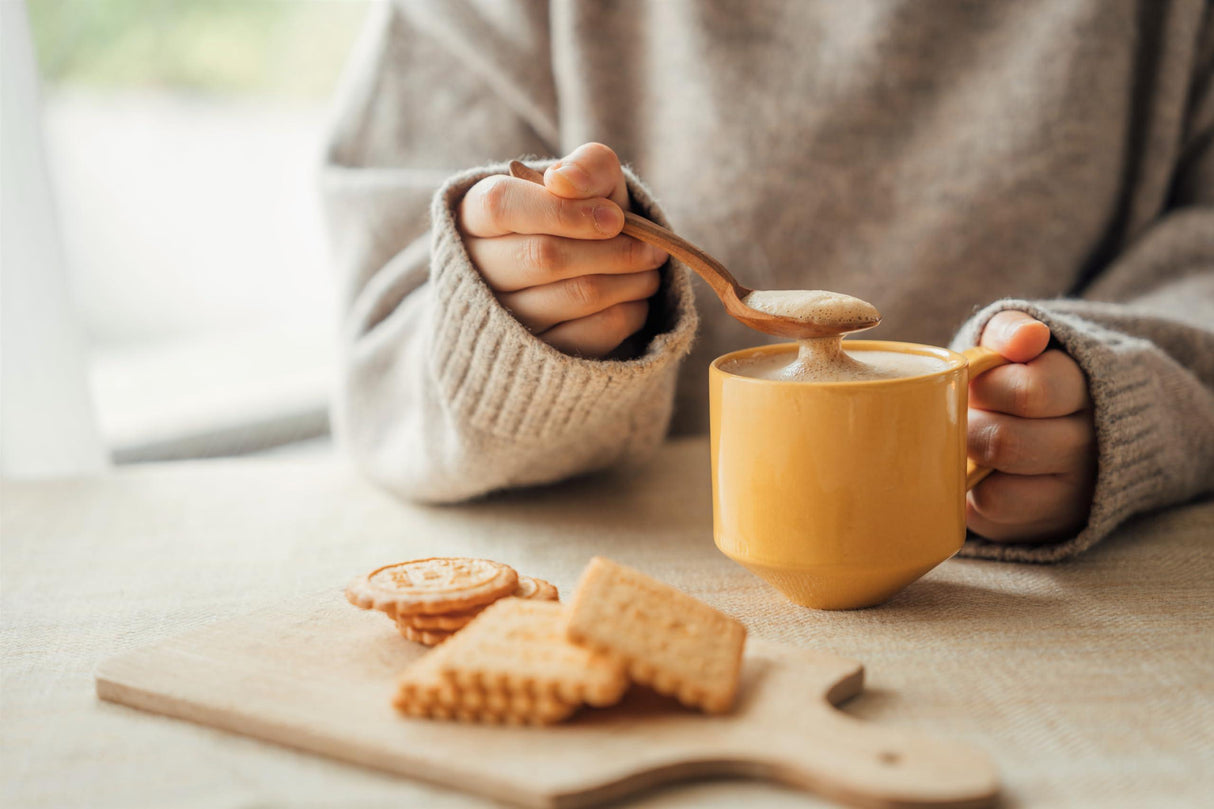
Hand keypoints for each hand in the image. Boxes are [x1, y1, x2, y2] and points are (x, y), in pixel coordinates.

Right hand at [457, 143, 667, 357]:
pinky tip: (635, 299)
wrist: (577, 278)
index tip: (615, 218)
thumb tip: (563, 180)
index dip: (564, 210)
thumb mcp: (586, 182)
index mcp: (476, 216)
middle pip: (544, 256)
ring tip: (649, 269)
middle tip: (652, 249)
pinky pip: (590, 335)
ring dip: (629, 280)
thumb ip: (585, 166)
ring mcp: (502, 320)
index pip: (503, 205)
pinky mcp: (534, 359)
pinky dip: (627, 313)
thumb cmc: (579, 220)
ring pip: (574, 296)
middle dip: (613, 251)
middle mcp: (477, 269)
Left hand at [966, 311, 1096, 541]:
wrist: (1064, 428)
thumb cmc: (1023, 379)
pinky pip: (990, 517)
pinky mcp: (1043, 524)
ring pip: (997, 492)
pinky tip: (977, 472)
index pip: (1029, 393)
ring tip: (971, 444)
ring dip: (968, 465)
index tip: (975, 382)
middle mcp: (1087, 447)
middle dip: (968, 427)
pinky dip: (971, 494)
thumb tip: (1028, 337)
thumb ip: (1013, 331)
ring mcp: (1070, 493)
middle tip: (964, 416)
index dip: (985, 387)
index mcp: (1084, 391)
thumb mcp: (1021, 346)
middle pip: (1005, 444)